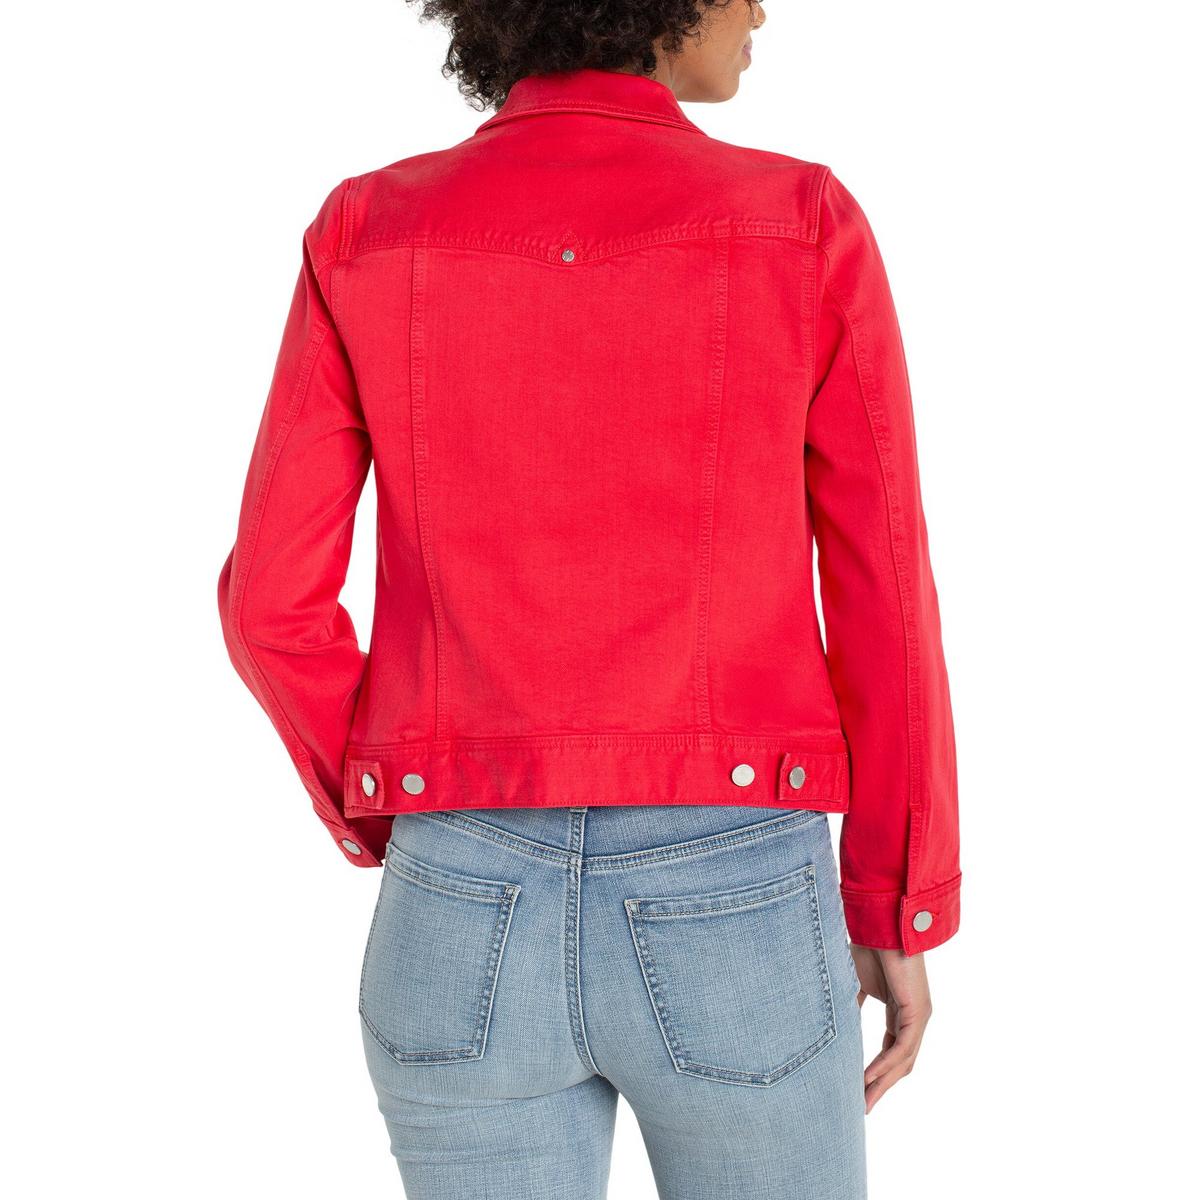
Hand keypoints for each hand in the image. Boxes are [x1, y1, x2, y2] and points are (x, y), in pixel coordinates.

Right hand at [850, 944, 931, 1113]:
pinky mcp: (918, 1011)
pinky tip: (868, 1077)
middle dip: (880, 1085)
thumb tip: (835, 1028)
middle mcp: (913, 1017)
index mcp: (900, 1011)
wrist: (879, 925)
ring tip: (863, 1100)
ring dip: (882, 1082)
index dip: (876, 1071)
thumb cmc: (867, 948)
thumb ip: (851, 1007)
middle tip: (862, 1106)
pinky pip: (901, 1046)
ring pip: (903, 1060)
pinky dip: (884, 1064)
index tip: (858, 1088)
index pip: (892, 1050)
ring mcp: (919, 1015)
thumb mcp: (854, 985)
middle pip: (899, 1062)